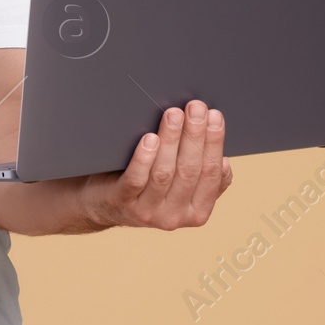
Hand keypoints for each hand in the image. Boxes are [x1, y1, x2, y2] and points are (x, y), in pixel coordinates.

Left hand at [85, 100, 232, 230]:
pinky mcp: (123, 202)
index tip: (215, 115)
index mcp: (197, 212)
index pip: (212, 174)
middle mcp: (175, 216)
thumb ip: (200, 173)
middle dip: (195, 135)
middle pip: (190, 171)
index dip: (215, 143)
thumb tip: (221, 154)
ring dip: (171, 139)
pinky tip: (150, 139)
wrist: (103, 204)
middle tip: (196, 107)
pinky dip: (144, 158)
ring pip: (164, 172)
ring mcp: (148, 212)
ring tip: (174, 114)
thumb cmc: (148, 184)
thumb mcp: (180, 186)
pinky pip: (136, 179)